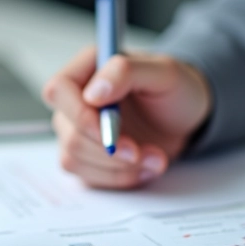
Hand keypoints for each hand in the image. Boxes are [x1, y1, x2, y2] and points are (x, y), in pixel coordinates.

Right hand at [42, 46, 211, 188]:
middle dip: (107, 149)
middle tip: (141, 152)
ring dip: (118, 167)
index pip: (58, 90)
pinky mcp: (87, 156)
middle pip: (68, 132)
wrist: (186, 119)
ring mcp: (77, 130)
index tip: (109, 133)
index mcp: (87, 68)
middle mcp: (75, 99)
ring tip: (155, 158)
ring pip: (74, 158)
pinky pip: (87, 176)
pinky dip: (120, 178)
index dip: (78, 115)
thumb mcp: (164, 72)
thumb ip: (126, 72)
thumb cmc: (175, 89)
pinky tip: (145, 167)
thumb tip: (92, 94)